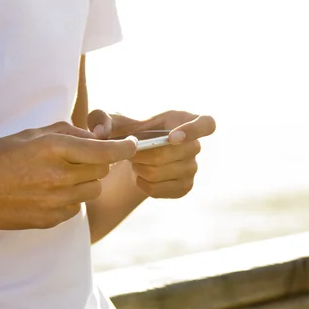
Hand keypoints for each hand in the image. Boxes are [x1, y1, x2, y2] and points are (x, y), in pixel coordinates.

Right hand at [0, 121, 137, 228]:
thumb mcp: (32, 134)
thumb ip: (67, 132)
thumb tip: (95, 136)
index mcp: (54, 149)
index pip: (105, 151)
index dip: (125, 148)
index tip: (132, 145)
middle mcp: (59, 176)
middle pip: (102, 170)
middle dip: (98, 162)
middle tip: (80, 158)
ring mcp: (56, 201)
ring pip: (92, 190)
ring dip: (84, 181)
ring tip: (59, 176)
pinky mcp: (51, 220)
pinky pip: (76, 208)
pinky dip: (71, 199)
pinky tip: (48, 193)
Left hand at [87, 110, 215, 198]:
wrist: (134, 158)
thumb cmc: (127, 133)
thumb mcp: (112, 121)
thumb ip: (100, 119)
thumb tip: (100, 133)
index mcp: (185, 120)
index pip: (208, 124)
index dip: (194, 131)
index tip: (172, 138)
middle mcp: (195, 146)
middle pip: (172, 154)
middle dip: (144, 154)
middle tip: (130, 152)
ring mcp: (192, 169)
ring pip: (161, 172)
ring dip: (140, 168)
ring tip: (136, 162)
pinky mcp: (185, 187)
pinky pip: (159, 189)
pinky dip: (143, 184)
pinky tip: (140, 176)